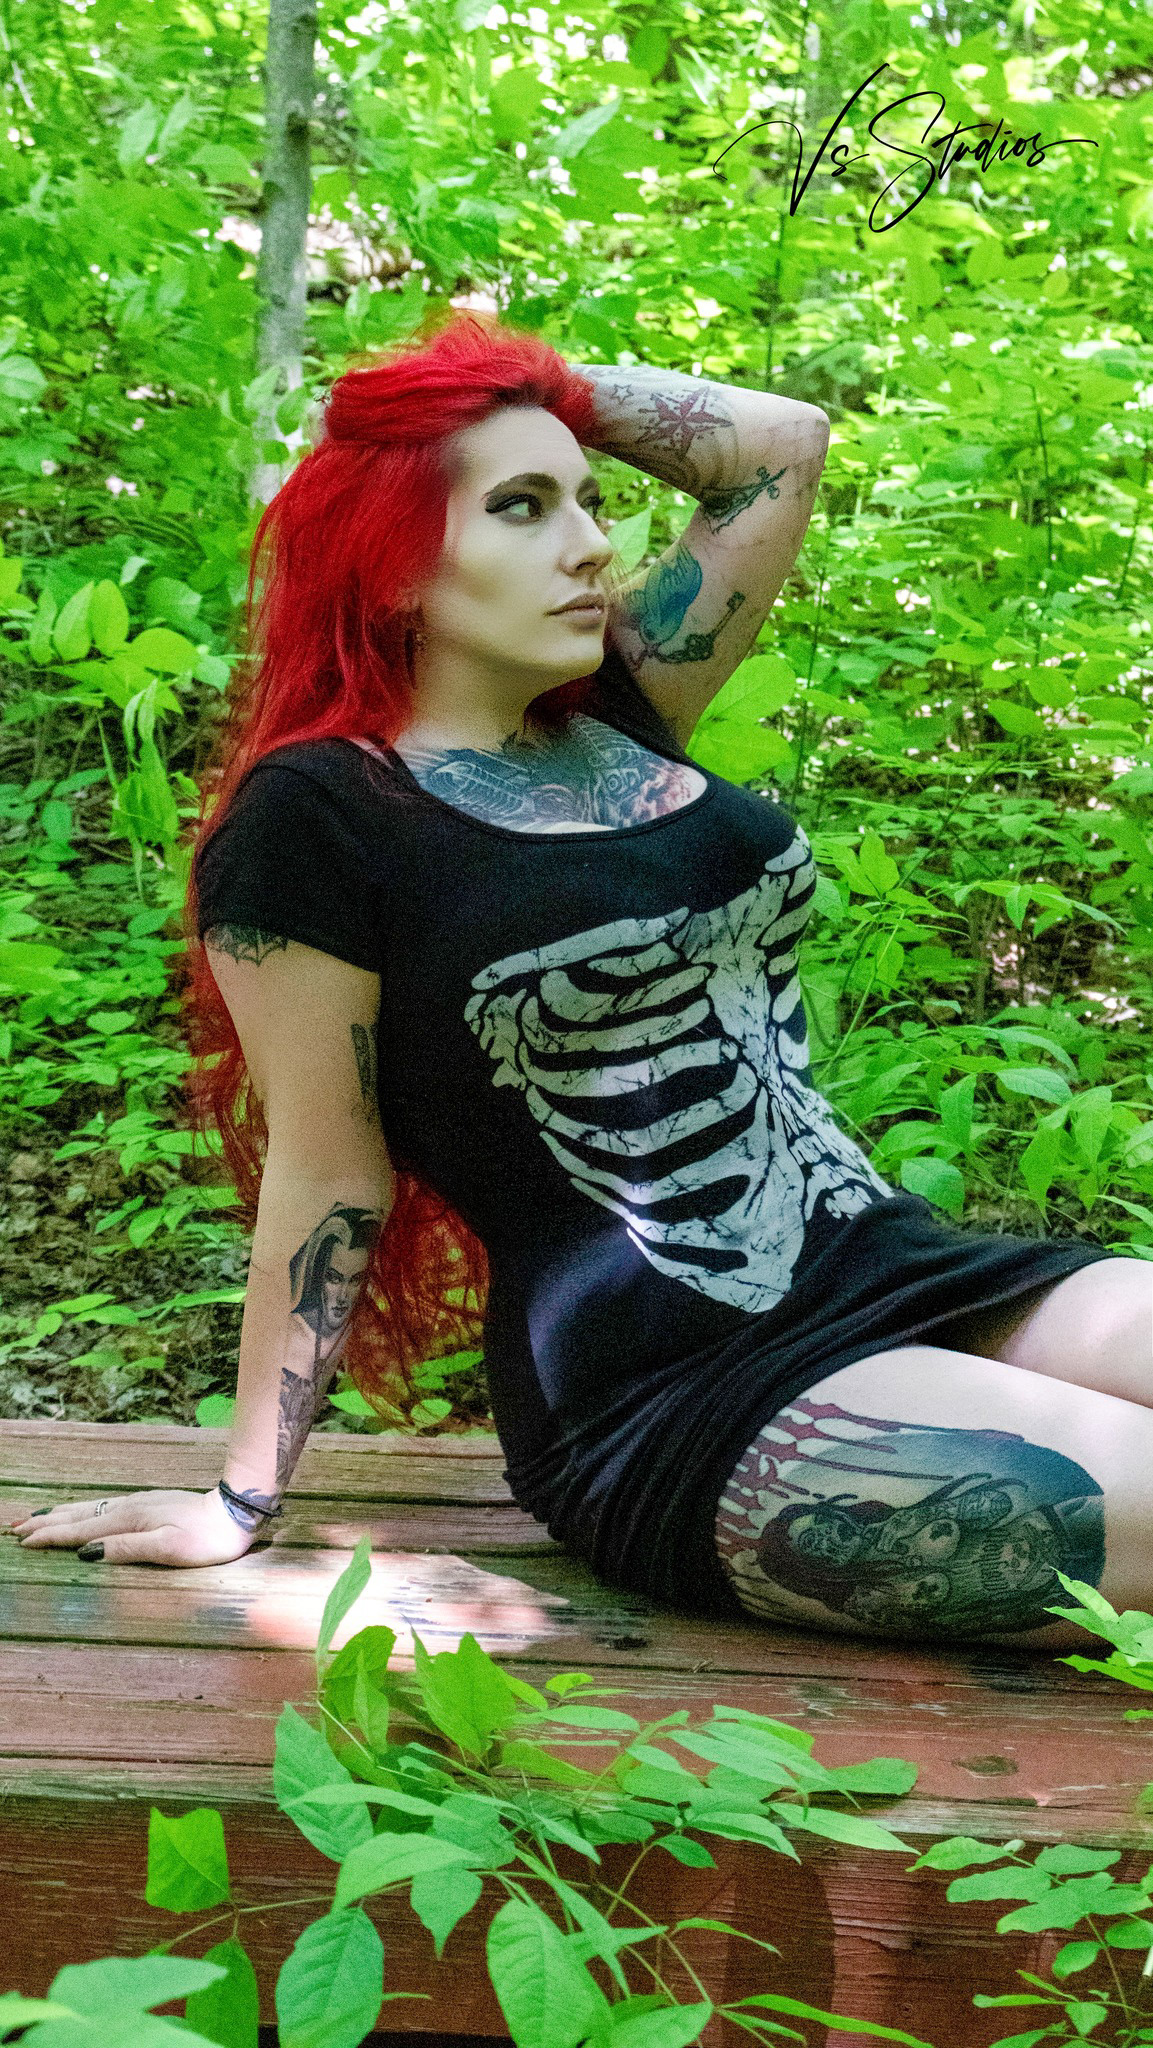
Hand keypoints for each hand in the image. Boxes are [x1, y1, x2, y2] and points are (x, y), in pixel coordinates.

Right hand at [8, 1486, 261, 1565]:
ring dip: (58, 1514)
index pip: (80, 1531)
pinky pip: (101, 1507)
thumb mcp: (169, 1549)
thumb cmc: (207, 1539)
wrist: (235, 1513)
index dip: (51, 1538)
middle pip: (77, 1515)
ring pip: (87, 1508)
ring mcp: (136, 1504)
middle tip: (13, 1528)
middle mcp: (127, 1508)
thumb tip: (86, 1553)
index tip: (23, 1543)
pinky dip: (80, 1510)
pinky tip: (77, 1513)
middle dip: (44, 1523)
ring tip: (33, 1518)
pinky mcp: (145, 1505)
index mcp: (129, 1520)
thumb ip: (127, 1549)